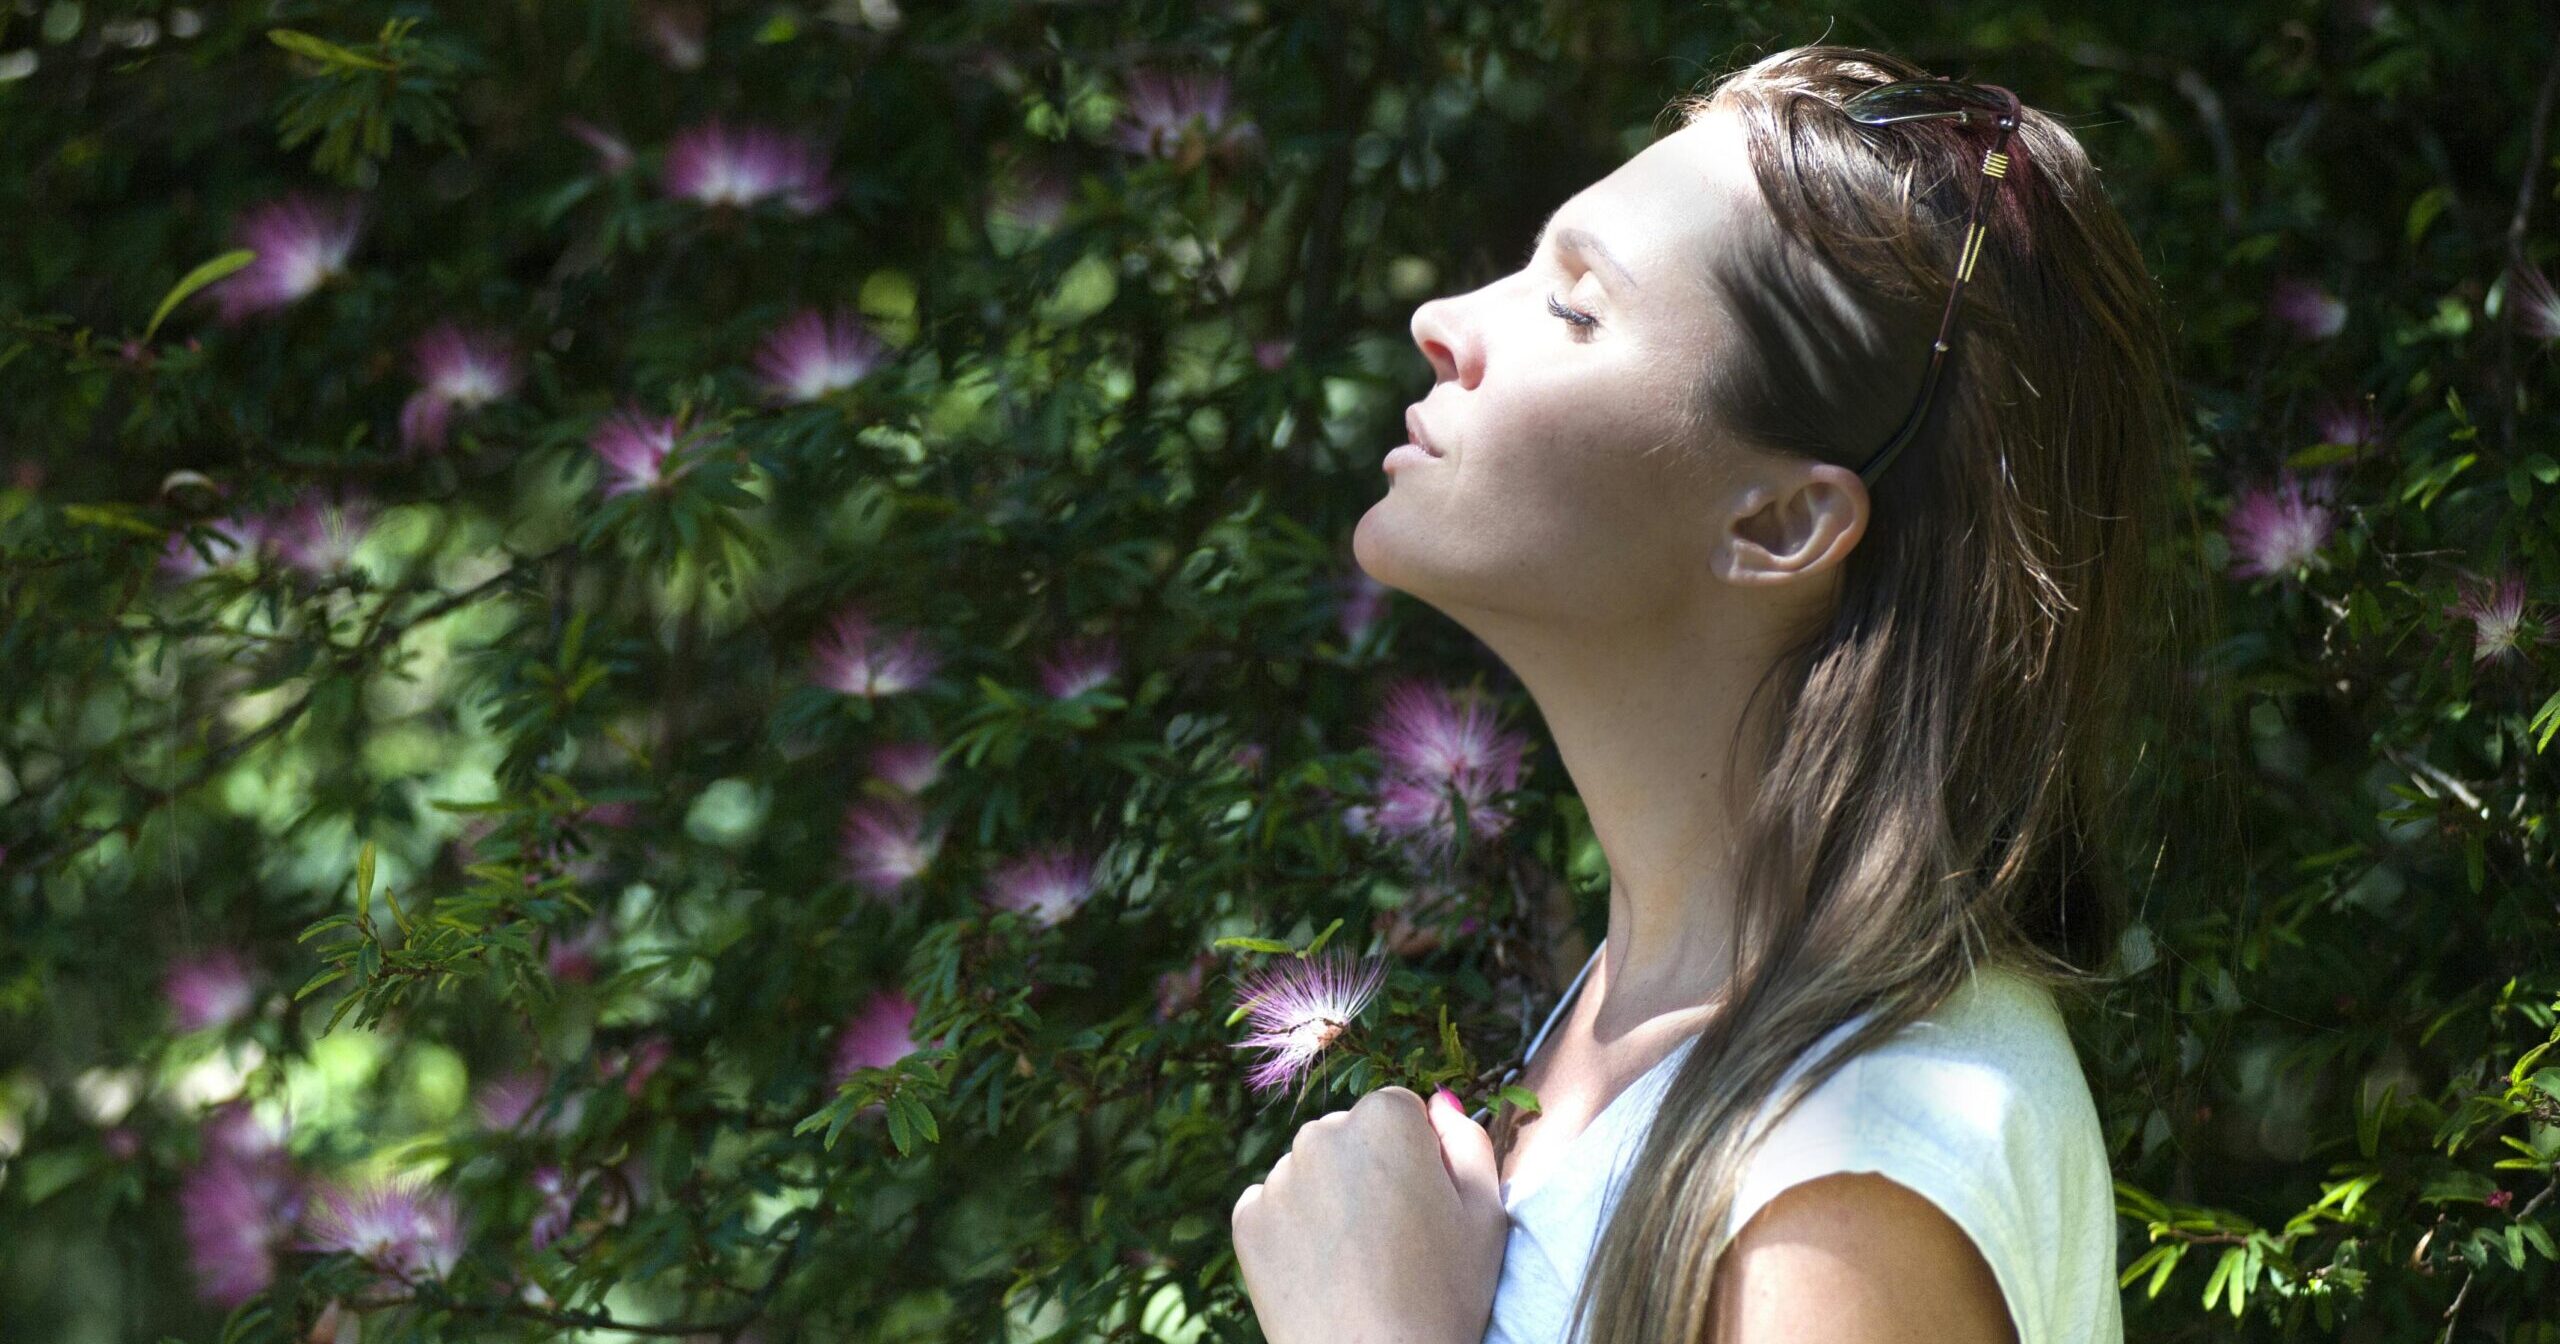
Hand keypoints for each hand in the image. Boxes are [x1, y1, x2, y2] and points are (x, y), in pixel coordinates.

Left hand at [1231, 1085, 1508, 1343]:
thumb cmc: (1443, 1297)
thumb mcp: (1486, 1216)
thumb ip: (1468, 1143)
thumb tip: (1440, 1104)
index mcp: (1386, 1119)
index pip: (1401, 1111)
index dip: (1418, 1158)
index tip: (1424, 1206)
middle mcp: (1322, 1133)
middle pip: (1350, 1137)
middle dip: (1369, 1170)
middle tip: (1393, 1240)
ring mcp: (1279, 1176)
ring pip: (1311, 1171)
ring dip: (1329, 1198)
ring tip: (1358, 1263)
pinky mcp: (1247, 1219)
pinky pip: (1275, 1207)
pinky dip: (1293, 1230)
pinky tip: (1323, 1273)